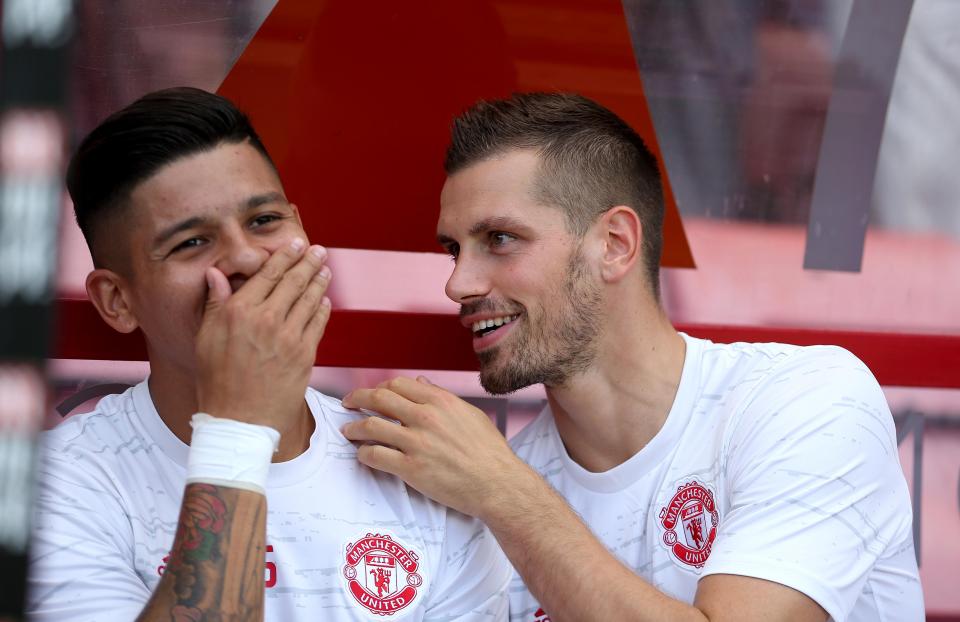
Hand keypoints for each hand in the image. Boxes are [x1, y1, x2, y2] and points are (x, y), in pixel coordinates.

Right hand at [195, 238, 330, 430]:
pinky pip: (318, 324)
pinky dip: (323, 308)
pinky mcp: (305, 354)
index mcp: (239, 311)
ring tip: (325, 269)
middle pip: (294, 281)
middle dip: (308, 261)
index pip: (268, 274)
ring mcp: (289, 337)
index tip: (295, 243)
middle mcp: (266, 319)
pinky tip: (325, 300)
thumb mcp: (206, 338)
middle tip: (318, 250)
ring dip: (319, 281)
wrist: (240, 420)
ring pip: (310, 299)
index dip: (285, 256)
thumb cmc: (217, 381)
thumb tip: (216, 274)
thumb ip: (215, 303)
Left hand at [341, 376, 533, 518]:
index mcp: (440, 401)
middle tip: (348, 404)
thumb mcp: (470, 415)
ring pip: (371, 426)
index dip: (380, 387)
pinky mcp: (411, 469)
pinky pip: (375, 456)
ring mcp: (417, 443)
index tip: (373, 394)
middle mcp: (425, 417)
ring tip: (348, 430)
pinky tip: (363, 455)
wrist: (497, 484)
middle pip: (379, 398)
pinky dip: (363, 454)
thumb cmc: (489, 452)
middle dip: (357, 398)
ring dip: (354, 427)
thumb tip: (421, 384)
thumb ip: (442, 398)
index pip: (398, 384)